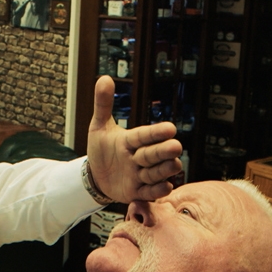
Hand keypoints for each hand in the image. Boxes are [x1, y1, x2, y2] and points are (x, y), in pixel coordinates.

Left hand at [86, 75, 181, 201]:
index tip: (170, 128)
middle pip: (153, 154)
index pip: (144, 135)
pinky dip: (157, 190)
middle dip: (164, 150)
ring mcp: (139, 175)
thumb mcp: (99, 127)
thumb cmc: (101, 149)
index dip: (155, 132)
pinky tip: (166, 186)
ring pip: (155, 172)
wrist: (96, 176)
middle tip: (175, 146)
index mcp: (131, 140)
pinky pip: (149, 192)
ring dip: (164, 169)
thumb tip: (104, 78)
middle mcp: (139, 157)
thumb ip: (103, 104)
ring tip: (173, 164)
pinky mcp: (137, 191)